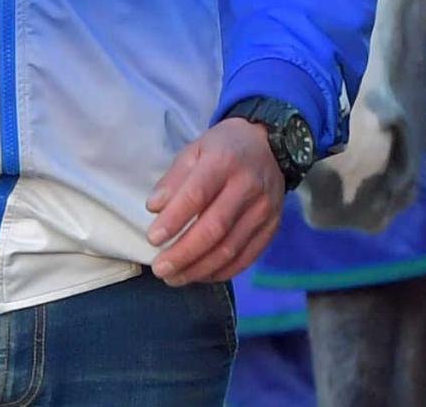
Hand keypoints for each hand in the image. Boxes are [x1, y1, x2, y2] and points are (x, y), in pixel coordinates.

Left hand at [145, 116, 285, 284]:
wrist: (270, 147)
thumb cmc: (224, 148)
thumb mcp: (194, 150)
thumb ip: (174, 179)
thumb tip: (153, 208)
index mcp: (223, 162)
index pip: (197, 195)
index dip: (174, 220)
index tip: (152, 238)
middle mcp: (247, 187)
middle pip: (215, 228)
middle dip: (184, 253)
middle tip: (160, 268)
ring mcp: (263, 210)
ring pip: (231, 248)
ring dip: (200, 268)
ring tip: (174, 277)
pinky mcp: (272, 227)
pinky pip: (247, 256)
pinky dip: (222, 271)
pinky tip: (201, 275)